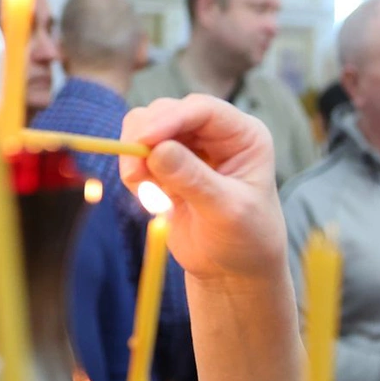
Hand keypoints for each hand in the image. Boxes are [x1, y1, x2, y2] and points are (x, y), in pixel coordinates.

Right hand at [120, 95, 283, 282]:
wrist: (233, 270)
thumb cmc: (245, 240)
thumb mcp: (226, 211)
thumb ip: (194, 180)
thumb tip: (157, 150)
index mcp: (244, 135)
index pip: (203, 110)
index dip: (170, 118)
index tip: (143, 140)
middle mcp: (217, 134)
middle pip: (167, 112)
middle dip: (145, 138)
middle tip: (133, 175)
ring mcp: (190, 148)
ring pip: (146, 128)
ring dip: (136, 156)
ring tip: (148, 195)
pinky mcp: (167, 166)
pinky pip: (137, 155)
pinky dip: (135, 174)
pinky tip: (154, 202)